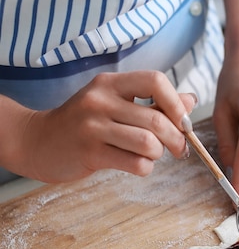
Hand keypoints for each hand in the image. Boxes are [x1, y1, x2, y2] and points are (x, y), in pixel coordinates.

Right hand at [14, 71, 195, 182]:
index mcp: (110, 83)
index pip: (156, 80)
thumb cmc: (83, 123)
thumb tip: (191, 100)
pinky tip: (136, 164)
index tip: (184, 121)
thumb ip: (152, 101)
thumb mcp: (114, 103)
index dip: (177, 102)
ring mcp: (93, 126)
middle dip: (177, 138)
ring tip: (150, 155)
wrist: (37, 141)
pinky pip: (135, 164)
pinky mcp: (89, 153)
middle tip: (180, 149)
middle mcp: (100, 100)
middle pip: (157, 119)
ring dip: (158, 154)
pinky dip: (145, 168)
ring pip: (149, 143)